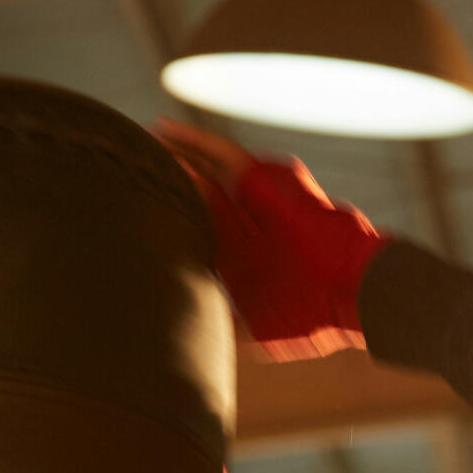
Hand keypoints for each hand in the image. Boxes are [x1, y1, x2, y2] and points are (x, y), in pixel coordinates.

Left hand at [158, 121, 384, 361]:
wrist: (344, 289)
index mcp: (241, 255)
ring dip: (174, 155)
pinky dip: (192, 139)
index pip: (196, 230)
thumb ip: (226, 329)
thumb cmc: (309, 314)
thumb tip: (192, 342)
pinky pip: (220, 152)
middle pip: (196, 193)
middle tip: (128, 168)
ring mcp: (252, 198)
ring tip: (141, 141)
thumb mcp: (257, 330)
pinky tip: (164, 129)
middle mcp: (244, 222)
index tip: (135, 214)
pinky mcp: (261, 178)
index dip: (168, 219)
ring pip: (205, 168)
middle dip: (166, 181)